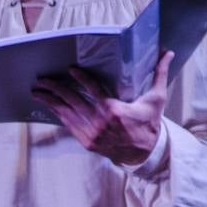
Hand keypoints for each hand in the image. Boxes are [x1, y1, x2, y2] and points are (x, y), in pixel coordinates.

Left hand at [32, 51, 171, 166]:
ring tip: (38, 92)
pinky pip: (69, 126)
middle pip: (74, 101)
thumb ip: (160, 74)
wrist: (144, 153)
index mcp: (115, 111)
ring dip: (51, 102)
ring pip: (68, 114)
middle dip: (55, 89)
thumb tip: (168, 53)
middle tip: (42, 79)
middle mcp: (100, 123)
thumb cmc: (149, 123)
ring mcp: (92, 134)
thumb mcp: (156, 99)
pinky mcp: (87, 142)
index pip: (94, 90)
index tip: (70, 70)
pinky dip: (58, 115)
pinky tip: (49, 106)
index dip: (81, 79)